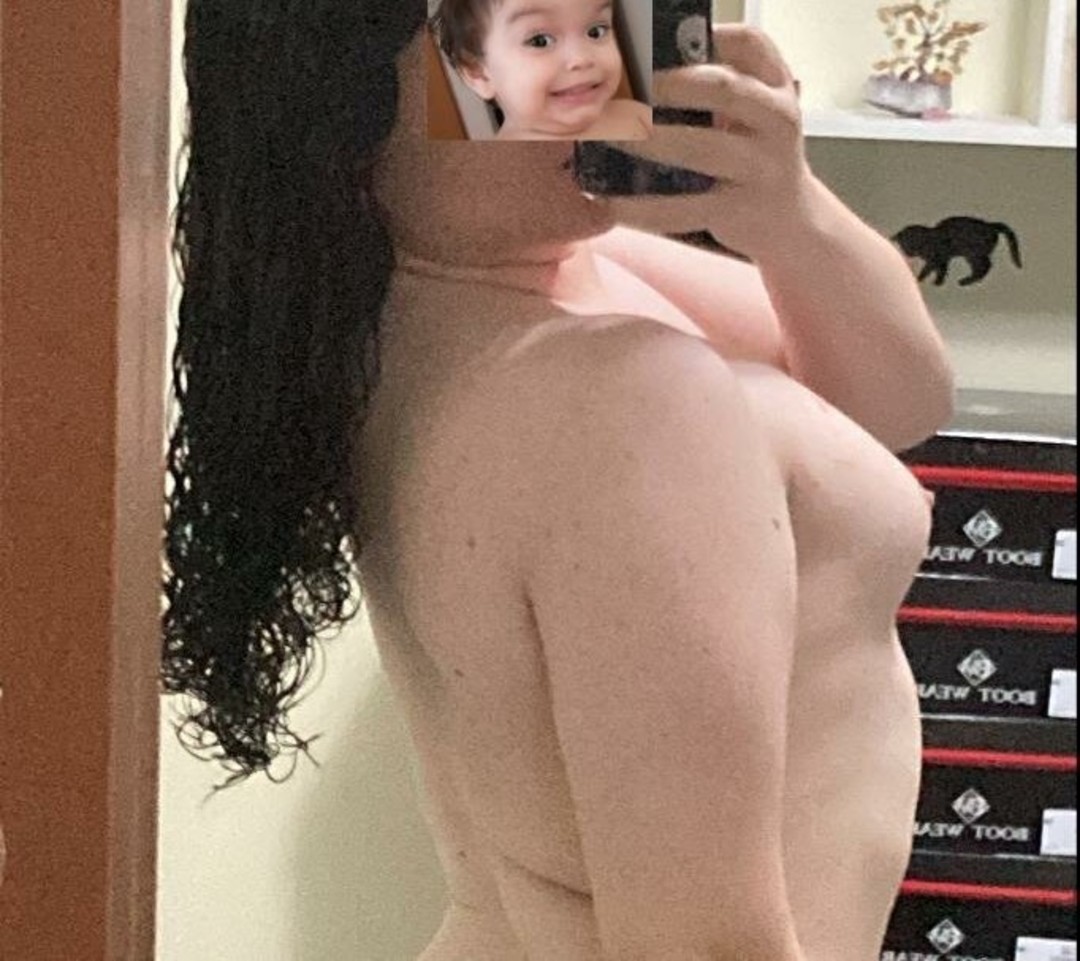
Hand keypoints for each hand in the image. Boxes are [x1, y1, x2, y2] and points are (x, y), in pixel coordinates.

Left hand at [603, 25, 822, 262]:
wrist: (789, 218)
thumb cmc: (754, 153)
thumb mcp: (752, 110)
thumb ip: (718, 85)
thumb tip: (646, 70)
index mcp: (777, 87)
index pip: (750, 44)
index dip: (707, 37)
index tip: (660, 42)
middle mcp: (777, 121)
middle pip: (722, 88)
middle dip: (668, 84)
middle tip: (627, 87)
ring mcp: (760, 168)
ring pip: (700, 147)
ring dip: (649, 140)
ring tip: (613, 135)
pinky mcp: (737, 210)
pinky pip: (682, 208)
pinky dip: (642, 207)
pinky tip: (612, 202)